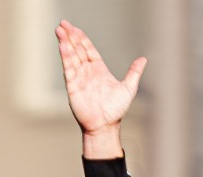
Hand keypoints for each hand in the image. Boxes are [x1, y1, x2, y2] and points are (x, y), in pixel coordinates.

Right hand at [58, 21, 144, 158]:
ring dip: (65, 44)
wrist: (106, 125)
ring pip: (71, 57)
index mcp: (98, 70)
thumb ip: (134, 72)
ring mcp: (79, 79)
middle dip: (70, 36)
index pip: (88, 50)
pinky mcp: (73, 87)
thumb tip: (143, 59)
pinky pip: (69, 69)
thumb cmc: (116, 110)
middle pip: (77, 50)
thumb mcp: (129, 87)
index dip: (81, 38)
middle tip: (63, 24)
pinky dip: (66, 58)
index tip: (74, 28)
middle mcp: (87, 72)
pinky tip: (63, 47)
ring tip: (60, 31)